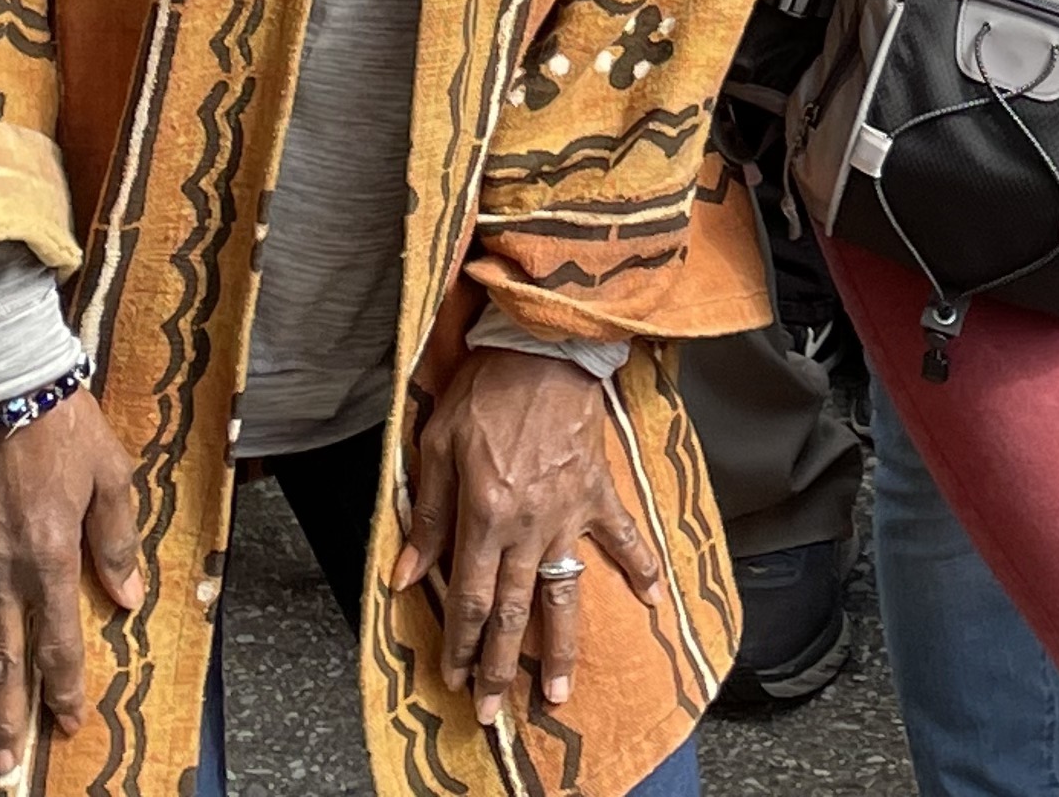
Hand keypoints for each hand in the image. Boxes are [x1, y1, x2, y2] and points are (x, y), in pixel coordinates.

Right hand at [0, 386, 147, 778]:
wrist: (6, 386)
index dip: (65, 688)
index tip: (68, 723)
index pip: (59, 642)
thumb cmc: (66, 428)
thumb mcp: (112, 480)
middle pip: (3, 658)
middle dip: (5, 715)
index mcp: (52, 560)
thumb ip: (117, 542)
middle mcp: (3, 571)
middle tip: (2, 765)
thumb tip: (128, 596)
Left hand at [396, 348, 667, 724]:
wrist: (544, 346)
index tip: (456, 678)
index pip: (471, 598)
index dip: (462, 644)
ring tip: (560, 694)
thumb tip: (408, 576)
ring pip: (564, 593)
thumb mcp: (436, 446)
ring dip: (563, 649)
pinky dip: (640, 567)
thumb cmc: (485, 390)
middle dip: (503, 668)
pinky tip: (651, 600)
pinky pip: (622, 537)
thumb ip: (426, 515)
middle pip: (515, 612)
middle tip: (496, 713)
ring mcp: (568, 513)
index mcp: (485, 515)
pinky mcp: (597, 492)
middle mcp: (528, 526)